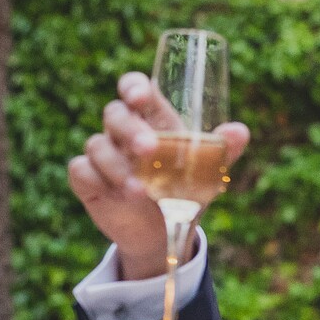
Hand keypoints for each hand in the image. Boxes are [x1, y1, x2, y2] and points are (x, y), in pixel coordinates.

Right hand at [66, 71, 249, 279]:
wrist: (164, 233)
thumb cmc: (184, 191)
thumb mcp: (207, 173)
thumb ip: (222, 151)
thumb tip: (239, 131)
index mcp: (151, 119)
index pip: (134, 88)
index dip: (133, 86)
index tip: (141, 97)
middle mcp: (123, 131)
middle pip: (114, 114)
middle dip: (130, 129)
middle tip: (149, 149)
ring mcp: (103, 154)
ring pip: (97, 144)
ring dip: (117, 166)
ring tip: (141, 191)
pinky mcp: (87, 179)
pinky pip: (80, 169)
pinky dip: (96, 179)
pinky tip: (116, 194)